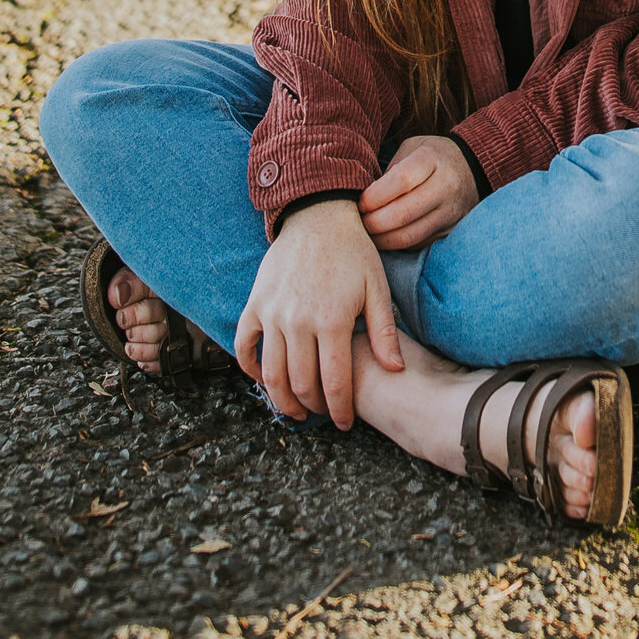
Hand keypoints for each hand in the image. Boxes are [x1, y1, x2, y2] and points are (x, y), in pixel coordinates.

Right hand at [234, 199, 401, 428]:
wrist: (318, 214)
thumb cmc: (353, 251)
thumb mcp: (376, 287)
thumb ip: (384, 330)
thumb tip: (394, 369)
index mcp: (332, 320)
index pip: (334, 383)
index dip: (340, 411)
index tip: (345, 423)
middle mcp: (298, 321)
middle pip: (301, 384)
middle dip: (314, 408)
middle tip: (324, 414)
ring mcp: (272, 312)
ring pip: (271, 373)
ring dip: (282, 400)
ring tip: (296, 409)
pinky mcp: (255, 303)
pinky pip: (244, 345)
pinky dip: (249, 368)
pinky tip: (264, 379)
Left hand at [359, 135, 478, 250]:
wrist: (473, 166)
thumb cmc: (433, 155)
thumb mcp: (412, 148)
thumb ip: (391, 169)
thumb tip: (364, 197)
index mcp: (432, 159)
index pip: (401, 181)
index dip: (375, 196)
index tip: (360, 202)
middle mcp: (445, 186)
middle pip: (403, 213)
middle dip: (373, 222)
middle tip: (358, 221)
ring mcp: (450, 212)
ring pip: (410, 236)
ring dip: (382, 239)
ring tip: (368, 234)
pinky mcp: (450, 231)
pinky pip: (418, 244)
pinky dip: (397, 244)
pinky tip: (386, 237)